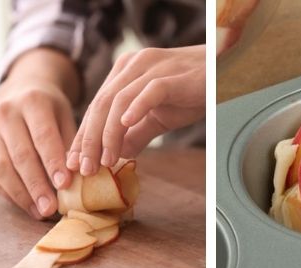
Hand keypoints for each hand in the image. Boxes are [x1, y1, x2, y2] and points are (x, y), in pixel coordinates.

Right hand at [0, 50, 77, 219]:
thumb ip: (70, 144)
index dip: (53, 162)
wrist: (21, 92)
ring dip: (22, 194)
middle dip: (37, 184)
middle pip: (21, 155)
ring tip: (40, 212)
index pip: (42, 136)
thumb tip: (79, 179)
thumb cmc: (51, 109)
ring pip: (2, 168)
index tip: (65, 185)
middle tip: (51, 207)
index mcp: (32, 101)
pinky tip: (29, 207)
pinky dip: (11, 194)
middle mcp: (6, 114)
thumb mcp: (66, 116)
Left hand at [67, 45, 205, 175]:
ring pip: (118, 100)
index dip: (83, 136)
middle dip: (89, 140)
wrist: (227, 71)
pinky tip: (126, 127)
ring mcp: (152, 67)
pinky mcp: (174, 75)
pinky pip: (150, 91)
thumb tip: (119, 154)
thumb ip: (137, 133)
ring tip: (105, 161)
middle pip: (101, 104)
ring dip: (108, 134)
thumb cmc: (193, 91)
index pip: (96, 106)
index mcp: (124, 72)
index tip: (74, 164)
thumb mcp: (159, 116)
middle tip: (84, 169)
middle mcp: (133, 64)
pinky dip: (136, 109)